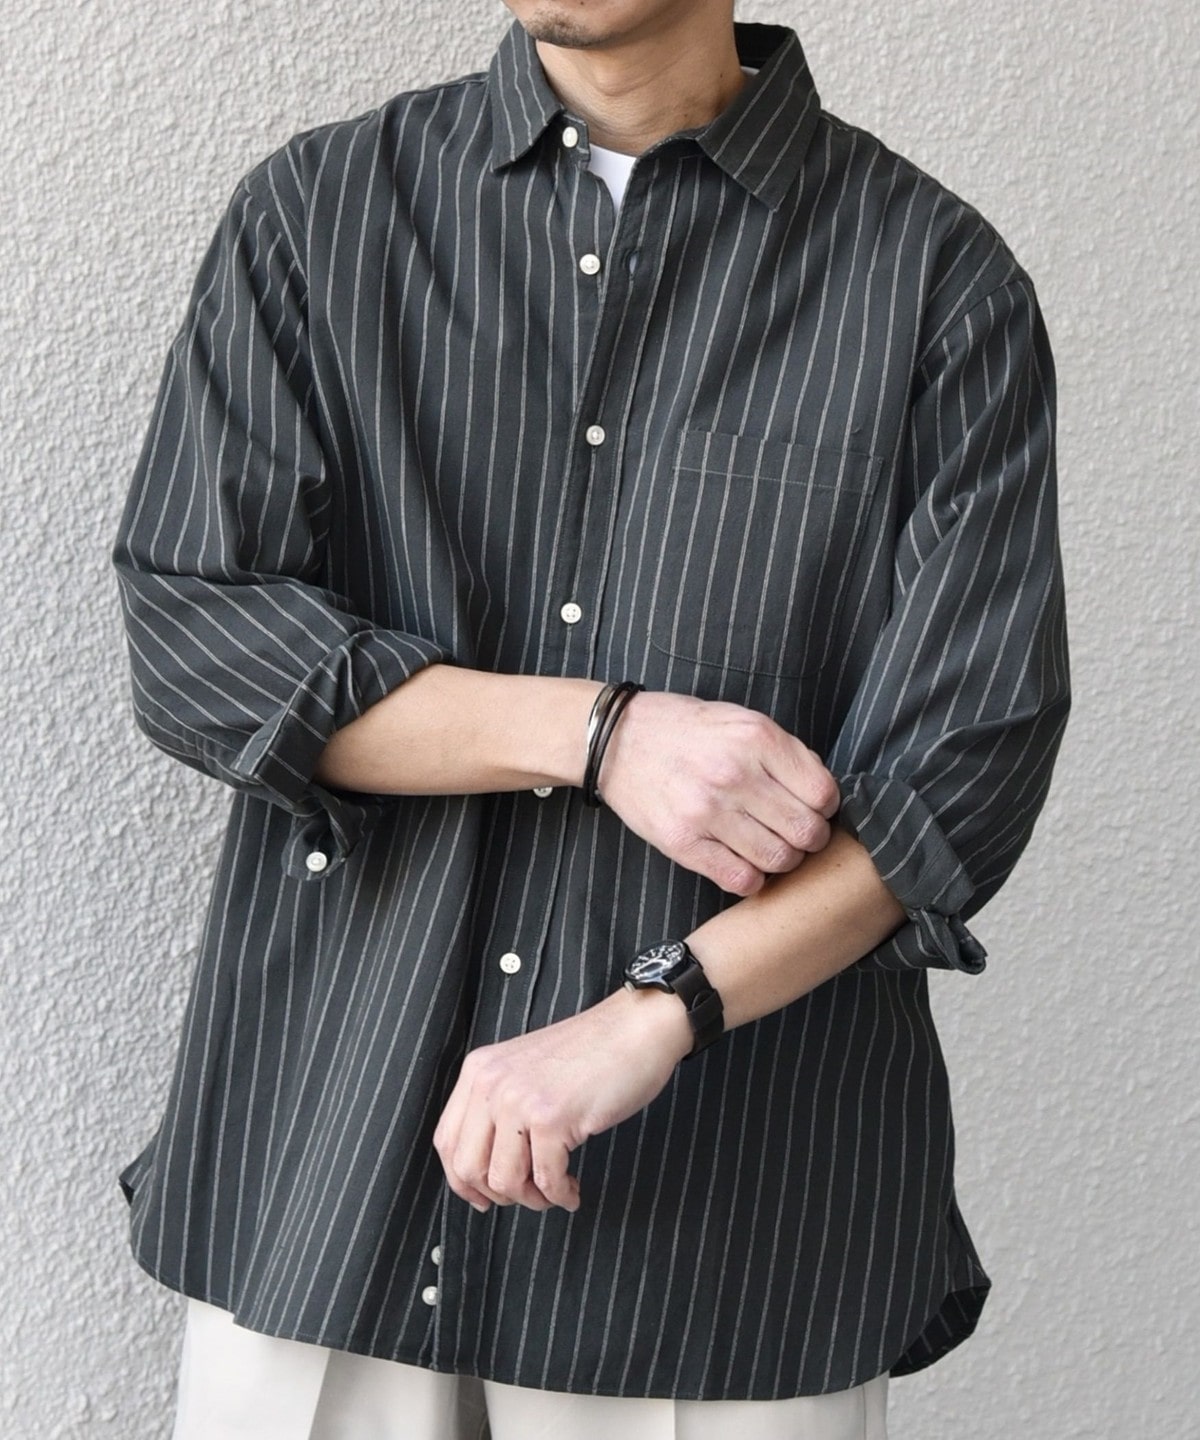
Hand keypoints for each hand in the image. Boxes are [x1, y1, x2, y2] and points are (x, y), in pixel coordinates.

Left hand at [433, 986, 692, 1212]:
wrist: (635, 1029)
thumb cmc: (592, 1052)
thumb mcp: (525, 1070)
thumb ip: (498, 1105)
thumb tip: (485, 1169)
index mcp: (479, 1070)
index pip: (446, 1142)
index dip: (463, 1181)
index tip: (484, 1197)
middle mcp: (491, 1083)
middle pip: (467, 1168)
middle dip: (499, 1195)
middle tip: (529, 1194)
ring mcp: (520, 1100)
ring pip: (504, 1181)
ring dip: (533, 1199)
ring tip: (555, 1190)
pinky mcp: (553, 1118)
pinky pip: (547, 1180)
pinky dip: (560, 1196)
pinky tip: (572, 1190)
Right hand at [596, 691, 840, 896]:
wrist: (617, 740)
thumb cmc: (683, 729)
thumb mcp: (740, 720)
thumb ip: (783, 752)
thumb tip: (821, 792)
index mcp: (756, 739)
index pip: (823, 794)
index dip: (825, 807)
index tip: (811, 808)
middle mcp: (735, 774)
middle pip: (807, 832)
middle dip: (809, 838)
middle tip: (793, 833)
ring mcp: (707, 811)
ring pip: (779, 860)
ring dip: (781, 859)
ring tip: (767, 845)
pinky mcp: (683, 842)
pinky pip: (741, 880)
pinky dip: (751, 878)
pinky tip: (742, 860)